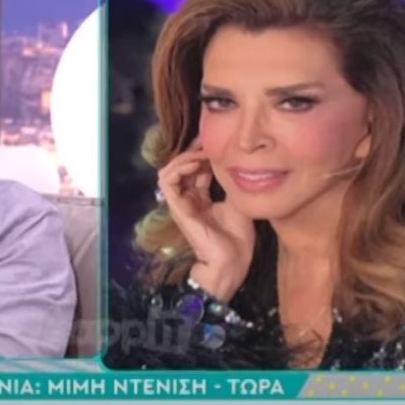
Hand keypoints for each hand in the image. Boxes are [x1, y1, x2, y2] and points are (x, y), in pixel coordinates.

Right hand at [157, 140, 254, 302]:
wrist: (232, 261)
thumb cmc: (237, 237)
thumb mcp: (237, 201)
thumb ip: (230, 184)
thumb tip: (234, 164)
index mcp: (201, 198)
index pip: (194, 169)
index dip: (202, 153)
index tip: (216, 143)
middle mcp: (188, 199)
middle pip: (181, 167)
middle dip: (193, 151)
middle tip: (207, 143)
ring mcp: (181, 204)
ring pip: (169, 171)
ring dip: (183, 158)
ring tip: (201, 154)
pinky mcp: (177, 208)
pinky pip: (167, 182)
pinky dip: (178, 168)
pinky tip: (195, 163)